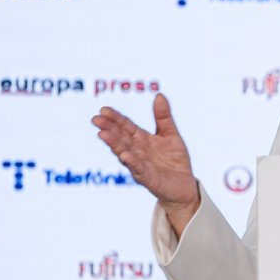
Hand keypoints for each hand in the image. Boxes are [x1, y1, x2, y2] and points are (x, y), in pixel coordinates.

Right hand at [92, 93, 199, 234]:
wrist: (184, 185)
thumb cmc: (174, 160)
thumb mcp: (171, 134)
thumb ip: (163, 117)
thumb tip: (159, 95)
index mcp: (141, 139)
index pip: (125, 126)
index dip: (115, 118)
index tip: (103, 109)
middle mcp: (136, 151)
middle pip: (120, 138)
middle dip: (108, 129)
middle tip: (96, 119)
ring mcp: (140, 165)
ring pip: (124, 153)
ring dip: (114, 144)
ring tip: (103, 135)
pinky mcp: (148, 178)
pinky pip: (139, 170)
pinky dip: (132, 162)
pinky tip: (125, 156)